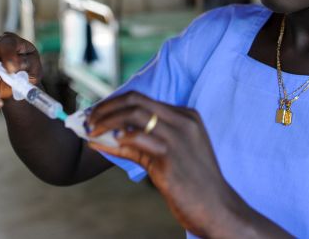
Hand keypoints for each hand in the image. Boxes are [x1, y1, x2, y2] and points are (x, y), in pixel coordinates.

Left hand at [87, 92, 239, 237]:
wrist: (219, 209)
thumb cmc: (196, 184)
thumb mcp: (176, 153)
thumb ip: (149, 141)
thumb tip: (113, 135)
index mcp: (186, 117)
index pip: (142, 99)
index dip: (115, 103)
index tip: (98, 112)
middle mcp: (182, 122)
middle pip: (136, 101)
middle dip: (107, 108)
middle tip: (89, 119)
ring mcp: (176, 138)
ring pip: (133, 116)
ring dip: (106, 122)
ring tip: (91, 131)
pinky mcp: (169, 157)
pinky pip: (133, 142)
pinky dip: (112, 141)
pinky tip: (100, 145)